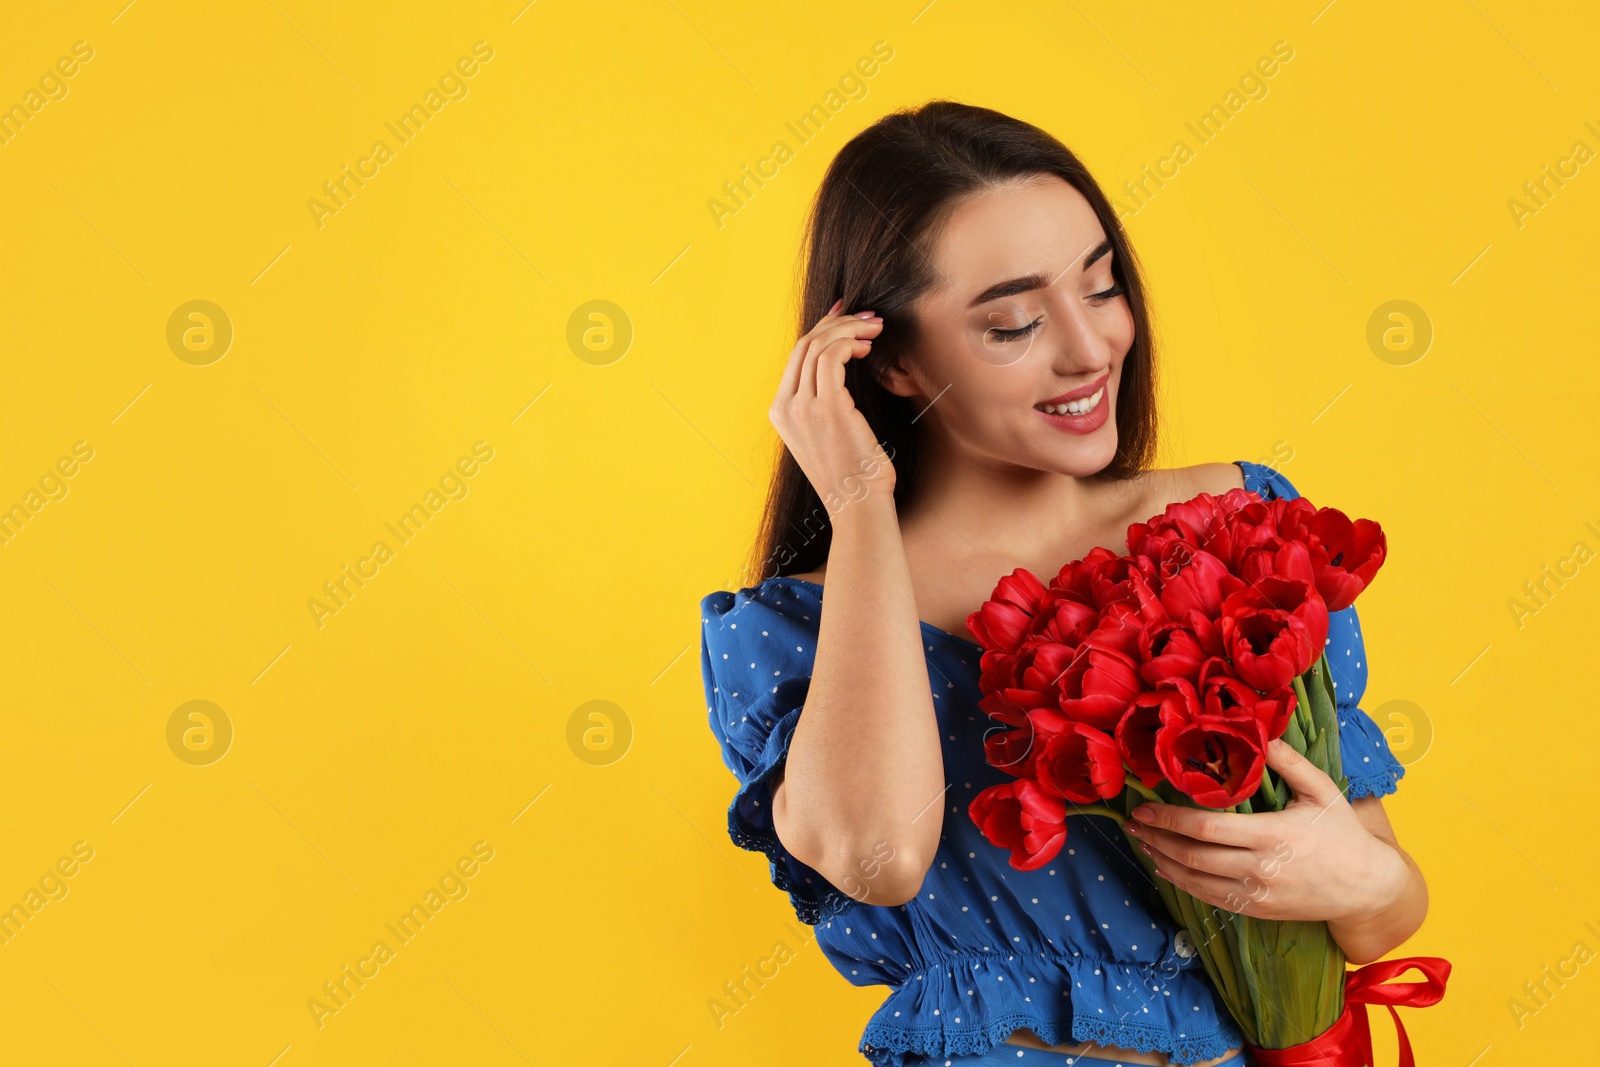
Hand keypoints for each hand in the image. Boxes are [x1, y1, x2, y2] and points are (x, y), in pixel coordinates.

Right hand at [770, 299, 895, 512]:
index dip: (821, 330)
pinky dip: (851, 344)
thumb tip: (837, 371)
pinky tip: (869, 348)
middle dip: (837, 323)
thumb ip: (822, 406)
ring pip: (819, 345)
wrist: (858, 506)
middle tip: (867, 318)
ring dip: (850, 330)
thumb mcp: (825, 436)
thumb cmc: (852, 475)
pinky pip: (833, 357)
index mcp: (781, 412)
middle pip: (805, 344)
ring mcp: (803, 407)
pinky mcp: (828, 407)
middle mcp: (786, 407)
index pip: (795, 357)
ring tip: (875, 330)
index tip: (845, 317)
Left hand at [1123, 738, 1408, 922]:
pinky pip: (1210, 899)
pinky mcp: (1257, 910)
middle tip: (1132, 824)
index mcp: (1272, 835)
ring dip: (1163, 862)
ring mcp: (1257, 894)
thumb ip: (1288, 761)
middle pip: (1192, 856)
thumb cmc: (1343, 833)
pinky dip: (1183, 884)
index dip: (1168, 820)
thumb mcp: (1321, 790)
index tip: (1143, 809)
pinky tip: (1167, 869)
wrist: (1367, 888)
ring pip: (1195, 882)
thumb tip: (1258, 733)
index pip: (1205, 829)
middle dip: (1156, 839)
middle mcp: (1260, 869)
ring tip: (1142, 843)